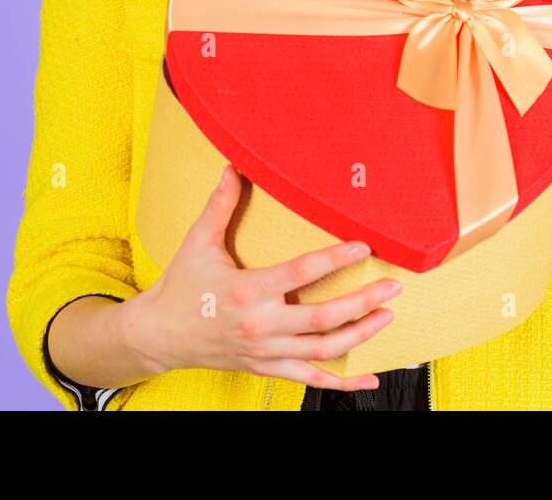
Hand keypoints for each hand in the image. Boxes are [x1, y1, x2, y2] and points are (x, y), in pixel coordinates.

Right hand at [117, 164, 400, 391]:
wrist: (160, 335)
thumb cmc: (182, 287)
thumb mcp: (198, 243)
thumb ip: (220, 206)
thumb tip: (234, 168)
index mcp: (247, 290)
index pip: (300, 273)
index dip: (335, 260)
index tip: (363, 247)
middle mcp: (260, 325)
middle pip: (322, 318)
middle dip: (362, 302)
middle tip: (391, 287)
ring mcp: (266, 351)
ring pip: (322, 350)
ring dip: (360, 335)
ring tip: (386, 316)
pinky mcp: (267, 367)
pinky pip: (311, 380)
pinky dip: (342, 384)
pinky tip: (369, 378)